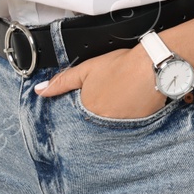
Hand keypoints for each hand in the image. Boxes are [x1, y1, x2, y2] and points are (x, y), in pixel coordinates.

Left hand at [34, 44, 166, 118]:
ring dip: (112, 118)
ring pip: (110, 126)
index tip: (91, 101)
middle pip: (94, 123)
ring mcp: (121, 127)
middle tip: (108, 99)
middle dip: (97, 115)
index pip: (77, 118)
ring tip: (120, 101)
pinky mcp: (139, 127)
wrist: (153, 67)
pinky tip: (132, 106)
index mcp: (88, 110)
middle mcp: (102, 123)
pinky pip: (128, 128)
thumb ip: (62, 81)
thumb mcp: (87, 69)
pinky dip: (127, 119)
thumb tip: (40, 90)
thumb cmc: (122, 66)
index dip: (83, 108)